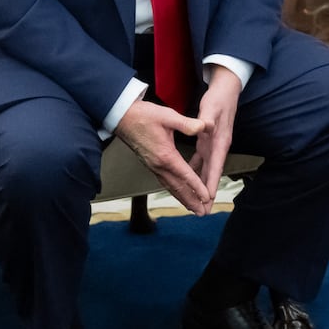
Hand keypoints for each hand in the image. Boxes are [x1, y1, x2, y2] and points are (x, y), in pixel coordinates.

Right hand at [115, 98, 210, 214]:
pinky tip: (179, 193)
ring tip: (194, 209)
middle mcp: (158, 165)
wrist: (121, 117)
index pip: (185, 175)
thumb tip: (206, 126)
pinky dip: (174, 190)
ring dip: (183, 199)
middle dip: (191, 201)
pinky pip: (164, 182)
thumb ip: (188, 124)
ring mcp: (153, 166)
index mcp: (165, 155)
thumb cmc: (144, 115)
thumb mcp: (168, 116)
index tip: (207, 197)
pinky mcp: (150, 164)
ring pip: (170, 187)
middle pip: (178, 188)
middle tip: (203, 213)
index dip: (198, 187)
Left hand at [189, 64, 241, 198]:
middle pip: (212, 173)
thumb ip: (208, 118)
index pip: (215, 164)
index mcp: (219, 140)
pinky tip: (189, 179)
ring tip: (197, 202)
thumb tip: (207, 126)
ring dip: (202, 185)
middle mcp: (218, 146)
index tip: (208, 197)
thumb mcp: (212, 106)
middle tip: (203, 211)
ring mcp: (214, 145)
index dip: (211, 181)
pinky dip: (196, 171)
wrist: (227, 89)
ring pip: (207, 170)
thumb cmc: (219, 98)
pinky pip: (202, 161)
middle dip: (208, 192)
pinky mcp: (209, 142)